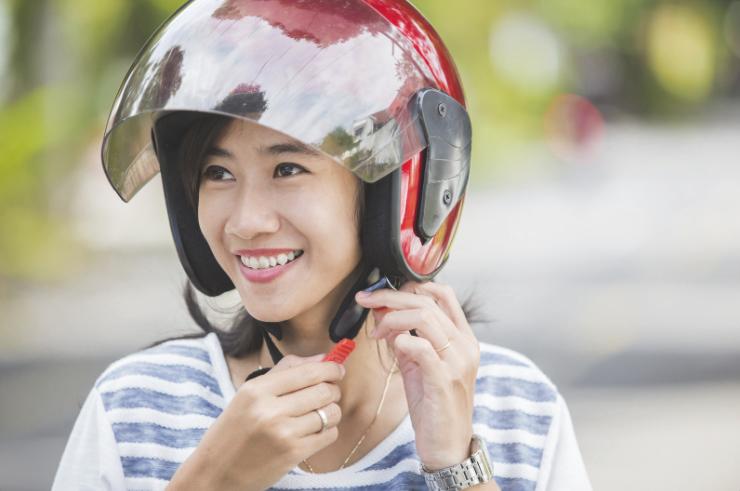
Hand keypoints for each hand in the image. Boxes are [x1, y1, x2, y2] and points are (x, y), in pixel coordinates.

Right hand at [167, 354, 343, 490]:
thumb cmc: (235, 430)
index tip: (336, 369)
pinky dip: (328, 430)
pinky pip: (329, 435)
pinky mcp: (293, 455)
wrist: (217, 472)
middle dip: (333, 389)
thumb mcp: (248, 394)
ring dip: (332, 411)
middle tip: (330, 391)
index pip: (307, 371)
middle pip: (323, 390)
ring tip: (321, 413)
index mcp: (257, 390)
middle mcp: (269, 410)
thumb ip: (284, 371)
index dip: (330, 368)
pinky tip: (314, 431)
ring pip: (330, 413)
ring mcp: (283, 434)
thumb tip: (322, 358)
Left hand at [356, 282, 479, 470]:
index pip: (443, 293)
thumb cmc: (434, 405)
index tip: (382, 291)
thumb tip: (381, 311)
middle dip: (390, 296)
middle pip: (427, 301)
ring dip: (391, 317)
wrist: (447, 445)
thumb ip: (402, 336)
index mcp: (463, 337)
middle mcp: (465, 345)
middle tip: (366, 300)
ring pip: (424, 317)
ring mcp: (458, 362)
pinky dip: (401, 339)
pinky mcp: (445, 380)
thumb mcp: (416, 365)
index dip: (410, 285)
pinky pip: (421, 347)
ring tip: (376, 331)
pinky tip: (390, 344)